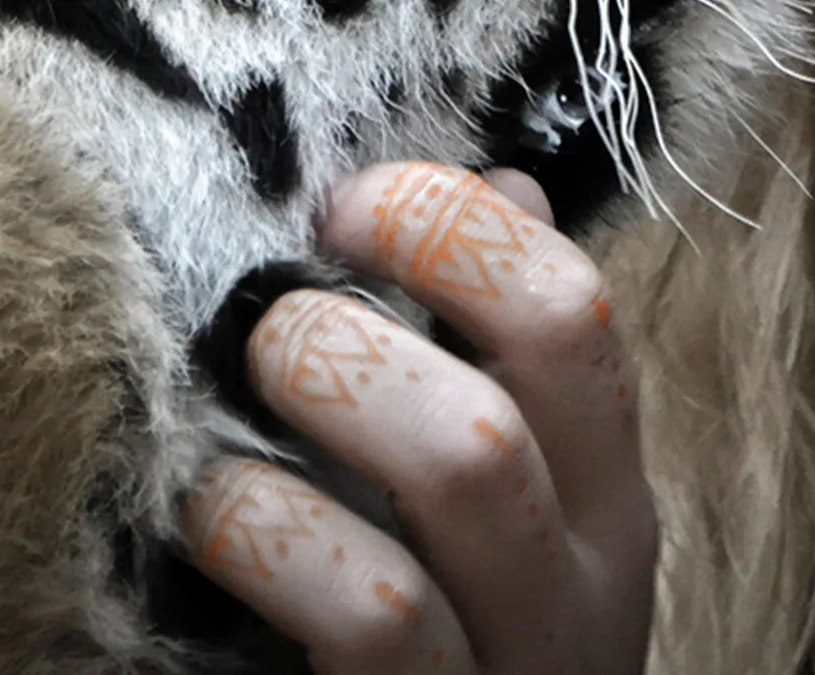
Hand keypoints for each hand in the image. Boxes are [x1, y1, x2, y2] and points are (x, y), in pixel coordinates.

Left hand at [178, 162, 656, 673]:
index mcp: (604, 501)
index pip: (577, 306)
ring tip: (233, 407)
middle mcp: (584, 581)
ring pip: (471, 462)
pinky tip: (210, 513)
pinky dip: (276, 528)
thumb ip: (499, 364)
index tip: (340, 206)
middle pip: (535, 365)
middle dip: (382, 303)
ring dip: (333, 392)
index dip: (453, 224)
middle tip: (273, 318)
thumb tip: (500, 188)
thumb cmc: (439, 650)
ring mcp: (515, 668)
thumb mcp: (496, 519)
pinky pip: (376, 611)